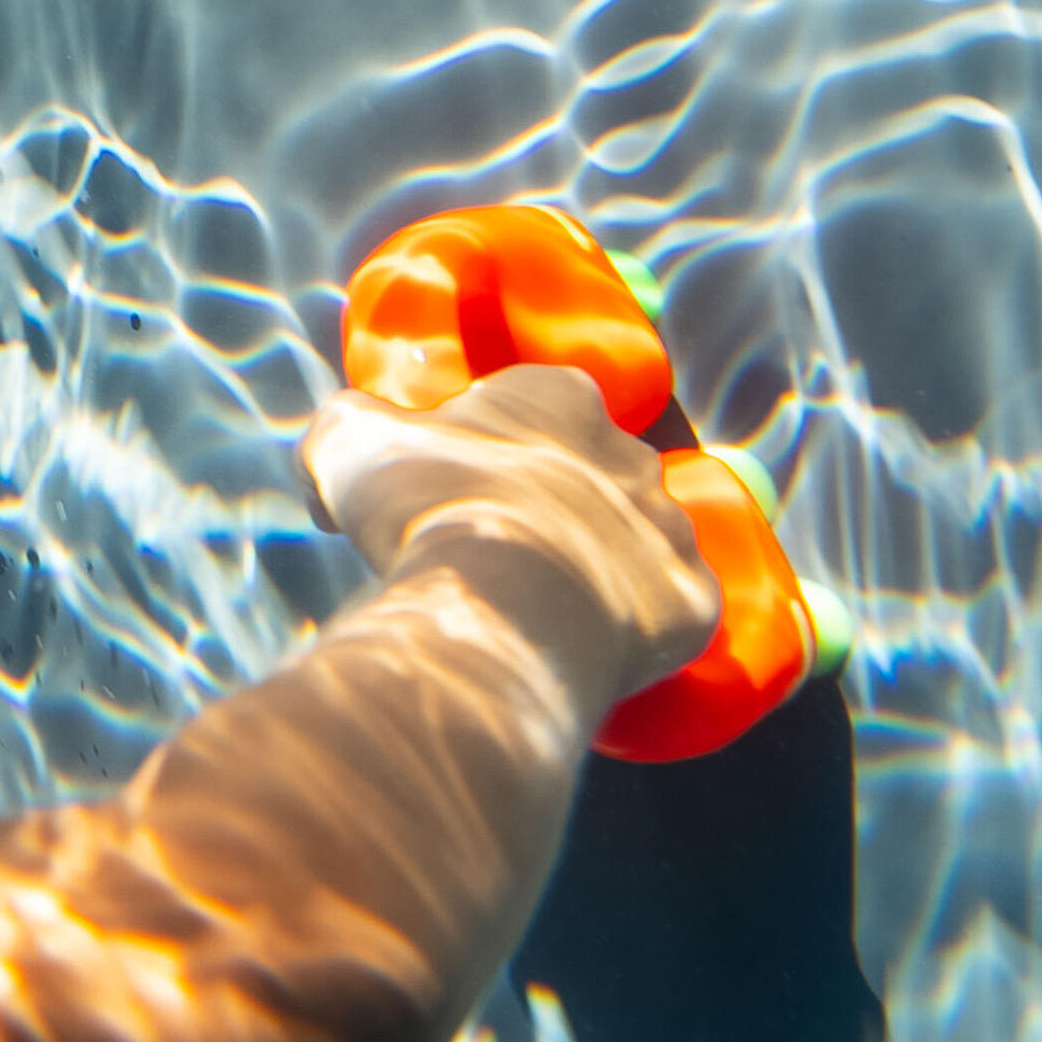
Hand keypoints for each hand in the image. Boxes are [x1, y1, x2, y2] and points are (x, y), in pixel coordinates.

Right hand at [300, 363, 721, 704]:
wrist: (496, 607)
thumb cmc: (426, 508)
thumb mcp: (346, 444)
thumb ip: (347, 424)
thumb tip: (347, 442)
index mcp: (561, 396)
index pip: (536, 407)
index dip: (491, 448)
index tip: (452, 488)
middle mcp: (634, 451)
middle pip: (591, 474)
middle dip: (550, 505)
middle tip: (491, 551)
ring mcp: (673, 528)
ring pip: (634, 542)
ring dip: (594, 564)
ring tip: (534, 607)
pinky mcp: (696, 603)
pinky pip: (666, 611)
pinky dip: (631, 627)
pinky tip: (580, 644)